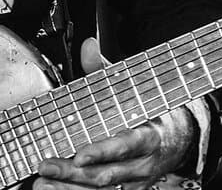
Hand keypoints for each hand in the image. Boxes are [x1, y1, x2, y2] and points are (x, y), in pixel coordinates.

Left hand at [33, 38, 197, 189]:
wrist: (179, 140)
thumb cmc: (150, 111)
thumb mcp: (134, 88)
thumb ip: (106, 68)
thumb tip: (89, 45)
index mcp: (147, 136)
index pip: (125, 146)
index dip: (102, 151)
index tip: (79, 155)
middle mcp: (141, 164)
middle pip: (106, 174)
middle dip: (73, 173)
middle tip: (44, 166)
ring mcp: (134, 182)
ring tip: (42, 184)